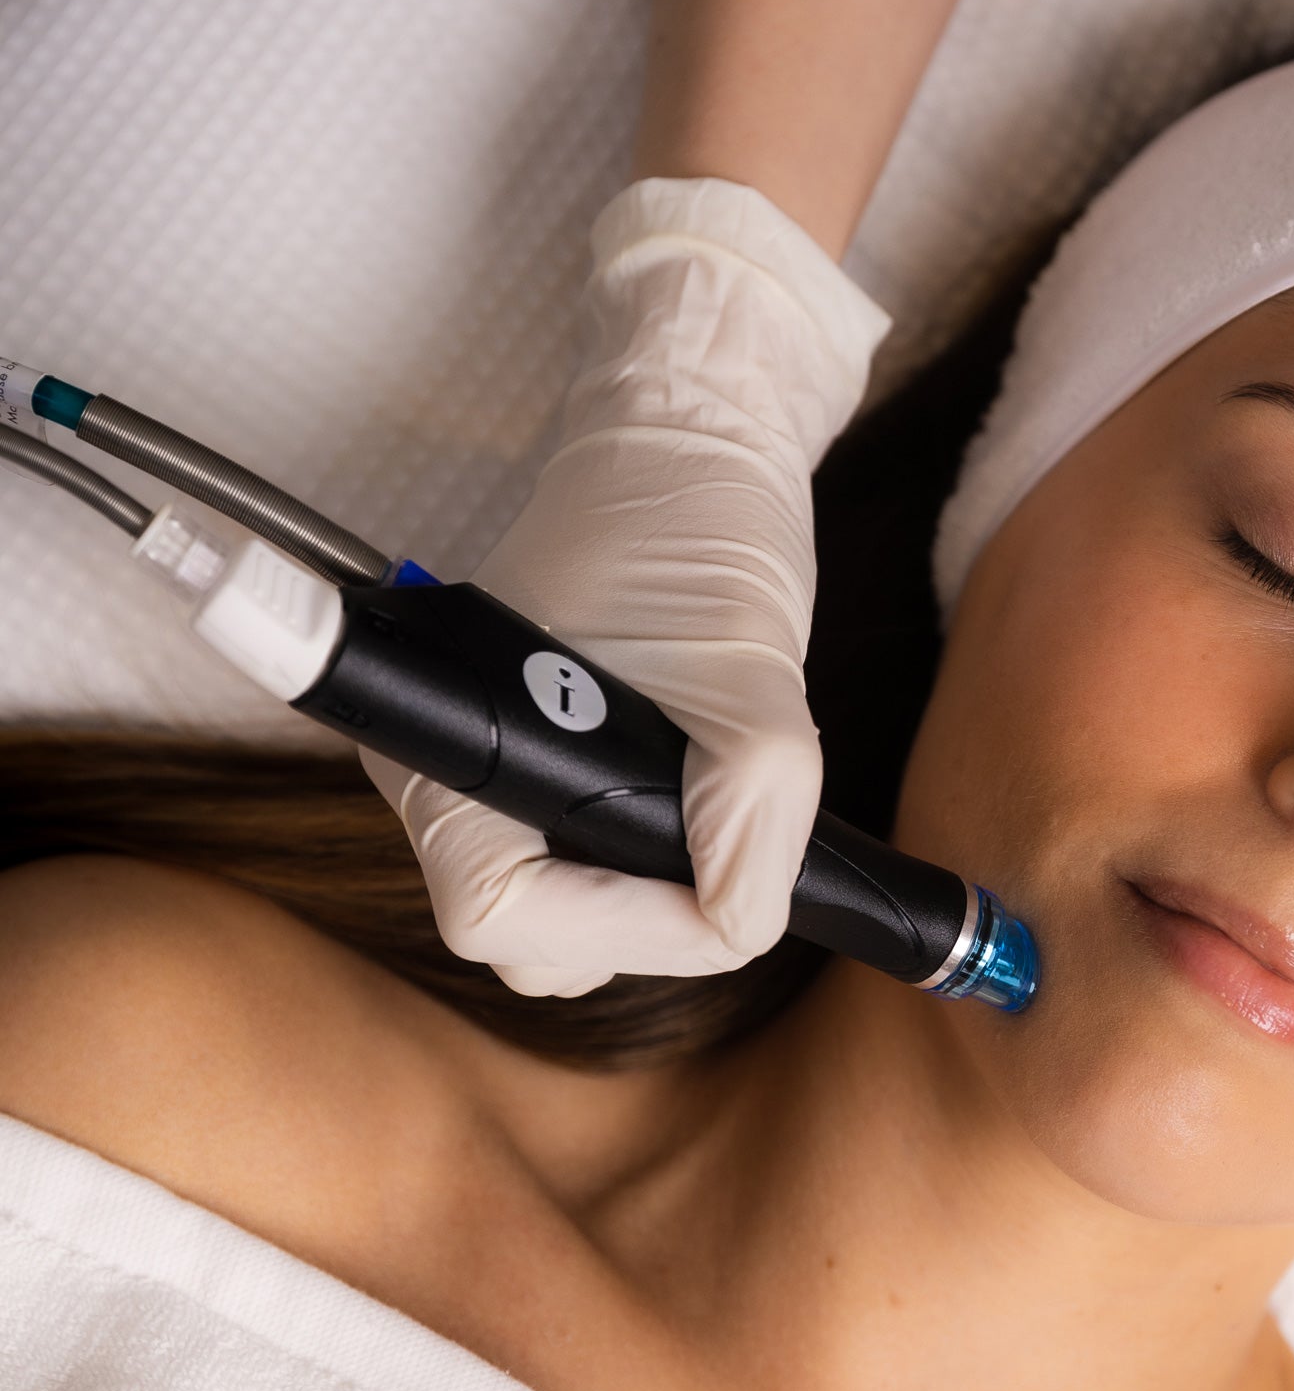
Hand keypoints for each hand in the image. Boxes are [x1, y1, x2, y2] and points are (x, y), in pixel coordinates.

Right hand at [365, 177, 889, 996]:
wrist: (684, 450)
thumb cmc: (696, 531)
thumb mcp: (751, 678)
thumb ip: (753, 814)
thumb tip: (739, 920)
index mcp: (458, 740)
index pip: (499, 915)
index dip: (616, 924)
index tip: (707, 883)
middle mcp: (444, 772)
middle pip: (530, 940)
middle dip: (643, 916)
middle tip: (727, 841)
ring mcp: (481, 776)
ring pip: (558, 922)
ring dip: (650, 891)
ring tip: (712, 797)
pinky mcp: (525, 774)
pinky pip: (578, 871)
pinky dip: (647, 860)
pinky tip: (693, 793)